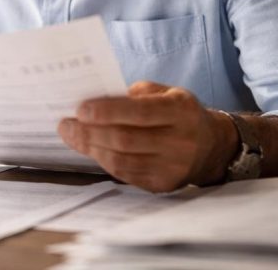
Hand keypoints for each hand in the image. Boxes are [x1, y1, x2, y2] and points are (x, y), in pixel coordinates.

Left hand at [57, 81, 237, 191]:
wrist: (211, 146)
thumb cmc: (179, 113)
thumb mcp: (166, 92)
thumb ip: (135, 94)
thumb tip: (95, 99)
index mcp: (181, 111)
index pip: (139, 112)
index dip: (107, 111)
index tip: (80, 109)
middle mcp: (180, 141)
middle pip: (125, 139)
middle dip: (89, 132)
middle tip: (66, 124)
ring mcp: (173, 167)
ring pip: (121, 160)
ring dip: (91, 148)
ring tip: (72, 135)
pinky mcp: (163, 185)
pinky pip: (126, 174)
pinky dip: (103, 161)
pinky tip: (91, 149)